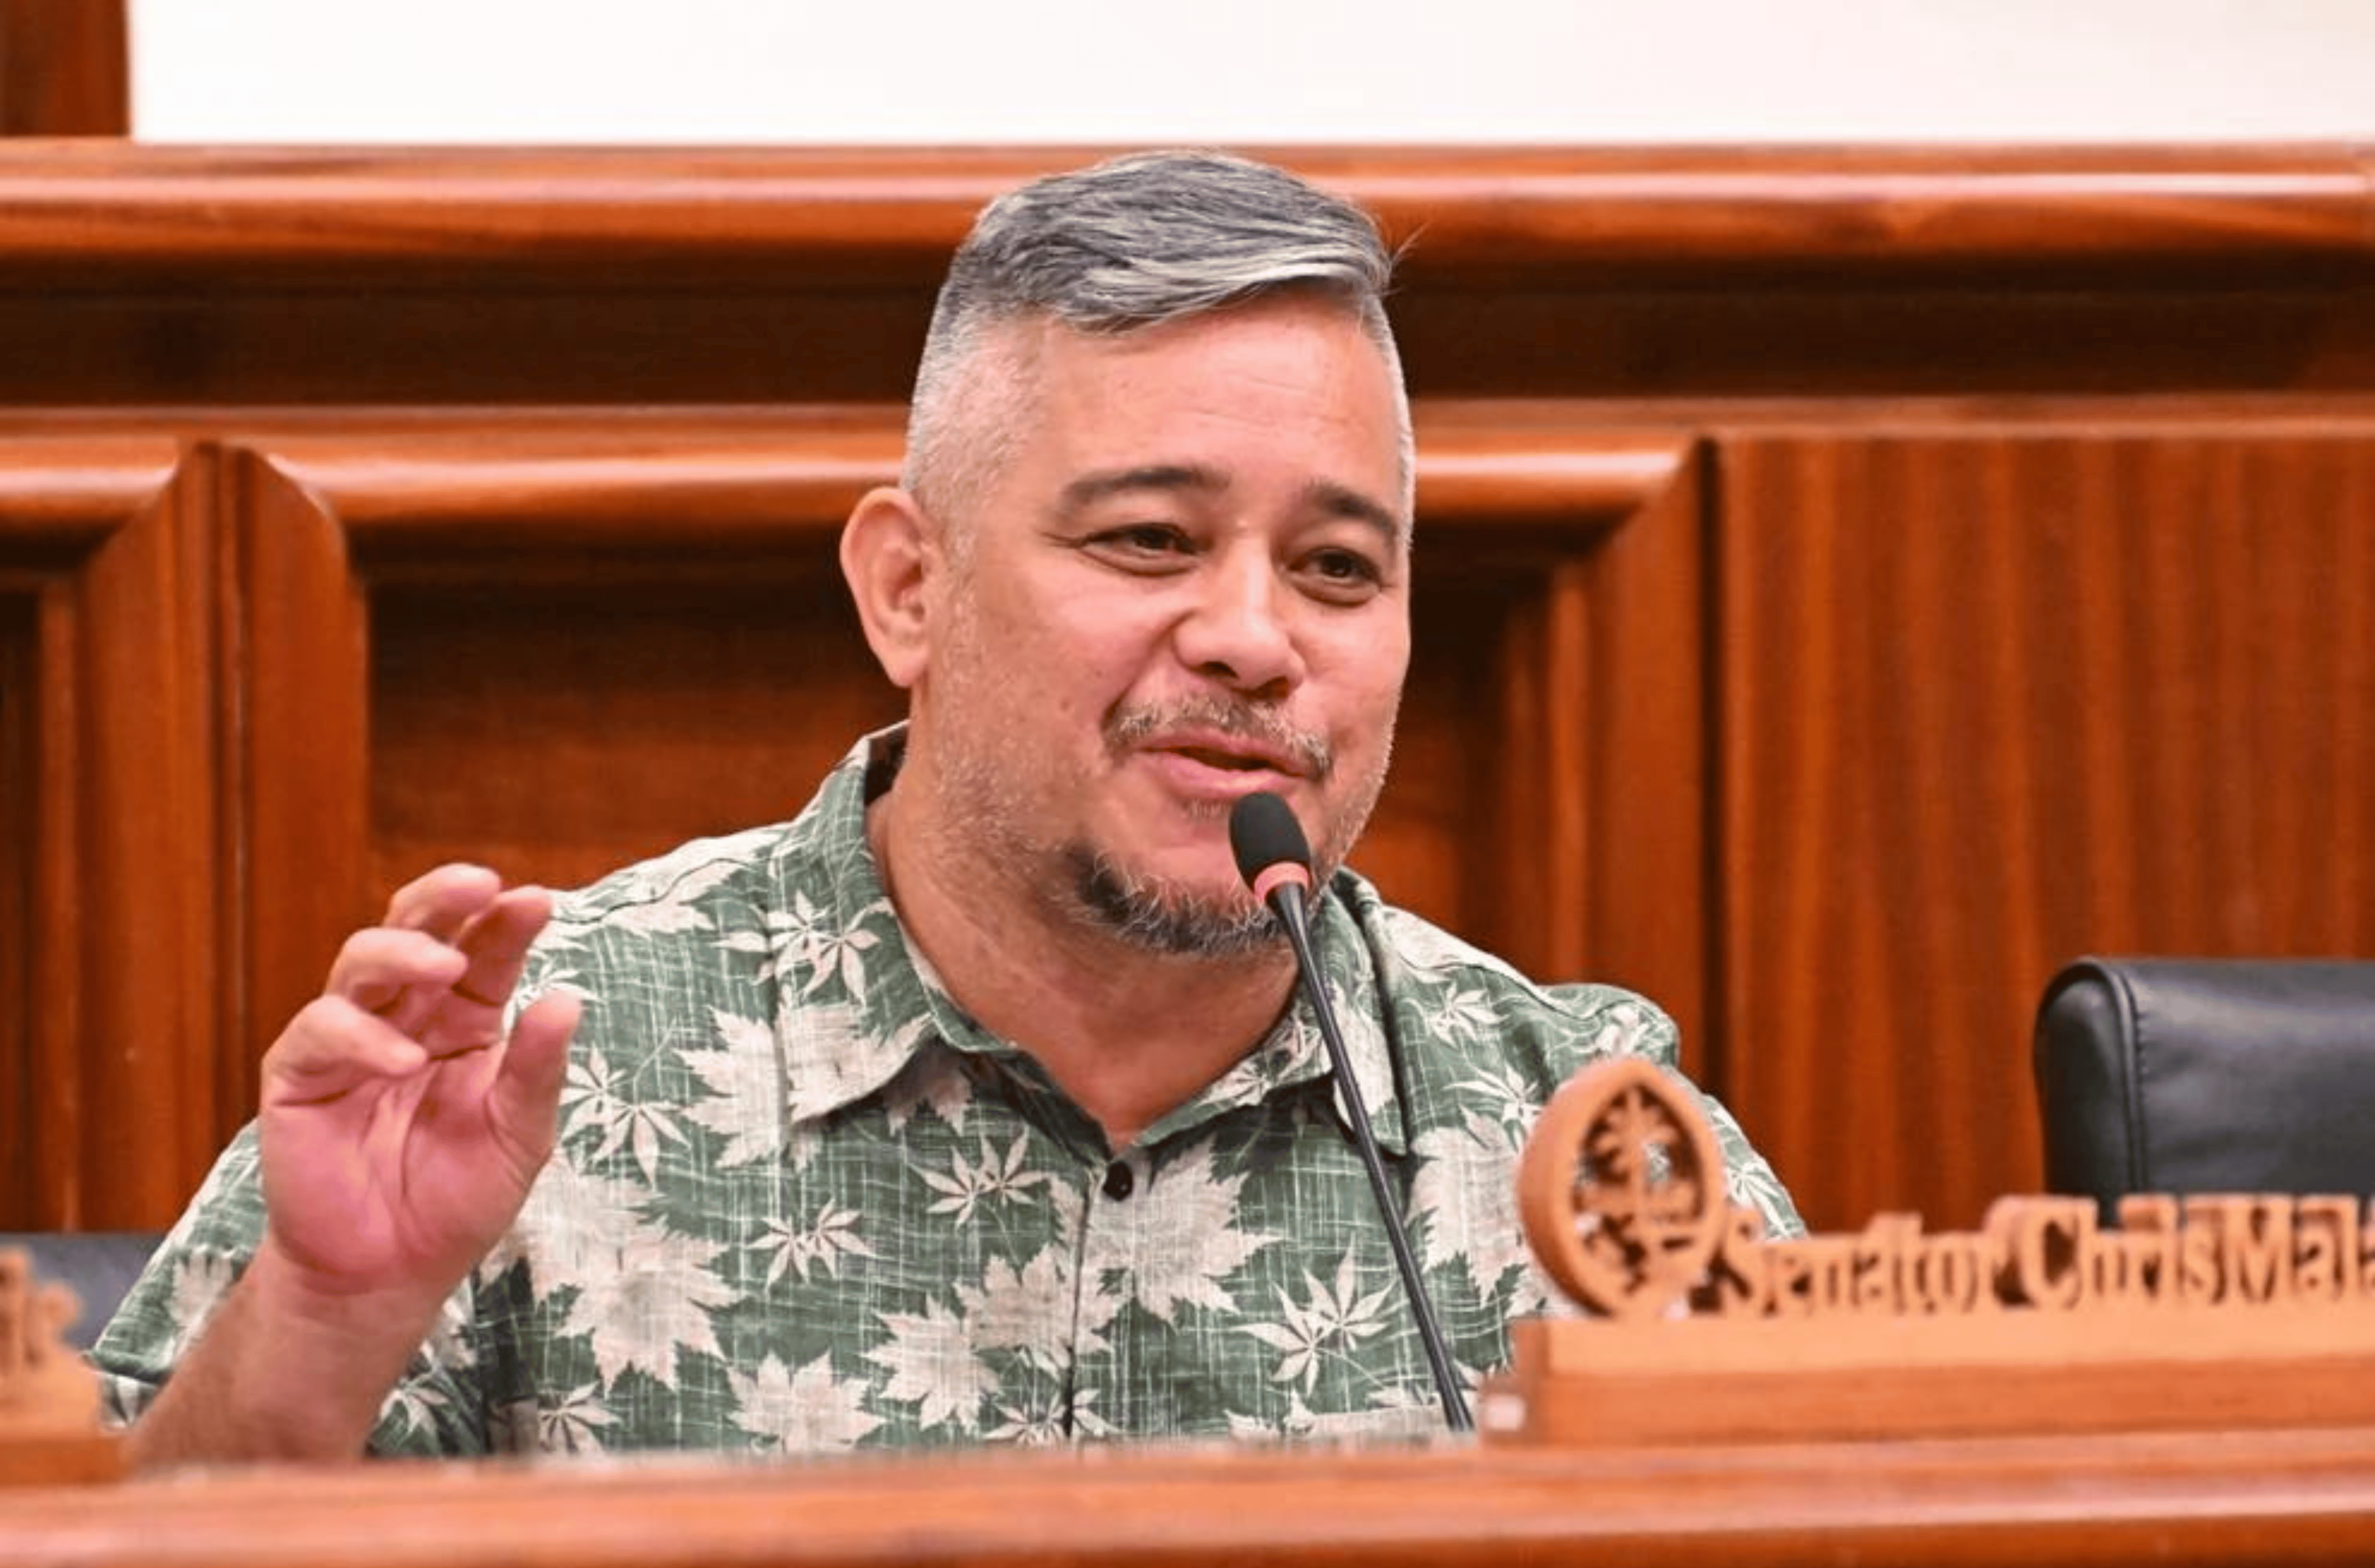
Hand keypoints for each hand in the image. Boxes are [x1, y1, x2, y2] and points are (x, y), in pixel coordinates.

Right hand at [256, 864, 581, 1311]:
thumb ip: (536, 1070)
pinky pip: (321, 1033)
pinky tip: (404, 1059)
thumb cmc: (456, 1199)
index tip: (537, 901)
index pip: (484, 953)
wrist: (390, 1273)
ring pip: (361, 962)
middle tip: (479, 883)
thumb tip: (568, 998)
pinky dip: (362, 1038)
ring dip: (403, 951)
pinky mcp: (299, 1076)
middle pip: (414, 931)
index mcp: (464, 1021)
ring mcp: (348, 1040)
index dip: (505, 922)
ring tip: (445, 965)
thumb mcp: (517, 1134)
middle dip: (443, 898)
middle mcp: (405, 1017)